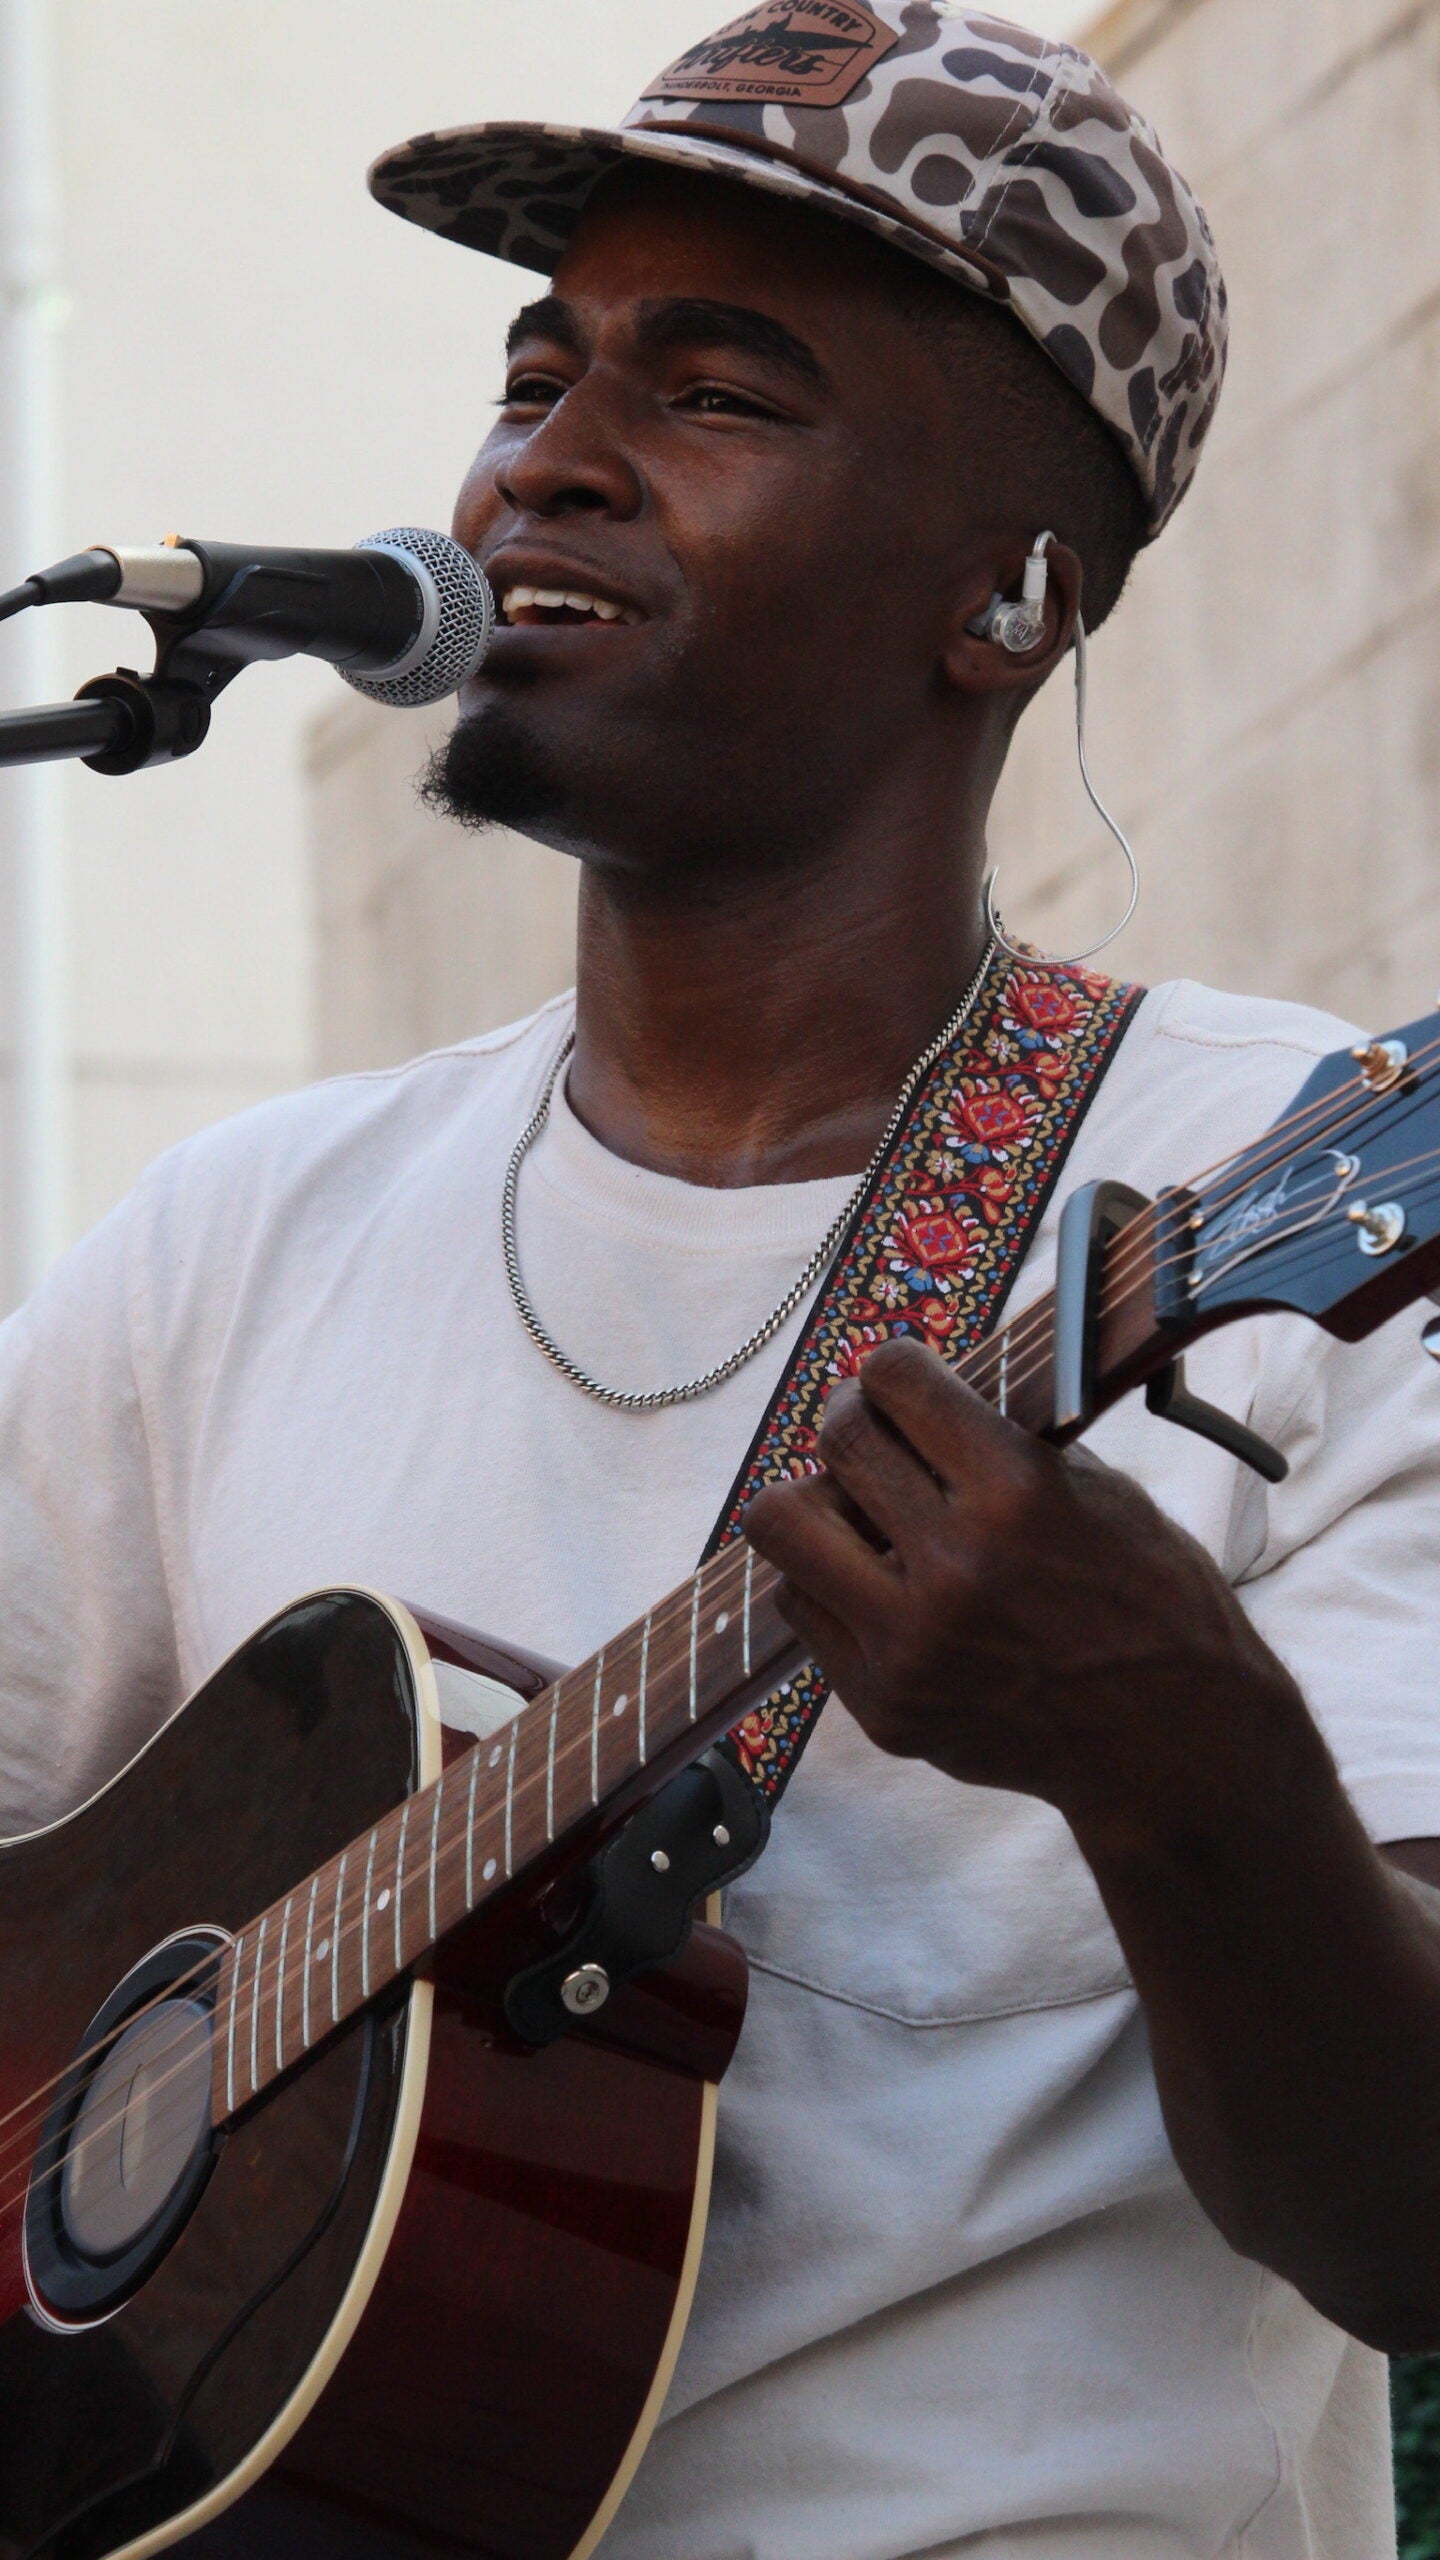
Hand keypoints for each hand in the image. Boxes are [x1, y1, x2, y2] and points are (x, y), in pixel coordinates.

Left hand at [742, 1337, 1310, 1835]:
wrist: (1175, 1742)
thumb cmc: (1151, 1602)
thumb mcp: (1101, 1493)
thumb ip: (1001, 1445)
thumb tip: (915, 1399)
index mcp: (1017, 1495)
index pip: (896, 1381)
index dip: (893, 1369)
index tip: (897, 1381)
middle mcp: (955, 1568)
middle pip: (838, 1441)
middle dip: (854, 1421)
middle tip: (874, 1438)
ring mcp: (910, 1646)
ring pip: (782, 1527)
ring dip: (816, 1505)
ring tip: (858, 1517)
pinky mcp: (883, 1706)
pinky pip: (803, 1610)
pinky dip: (832, 1584)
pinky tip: (879, 1586)